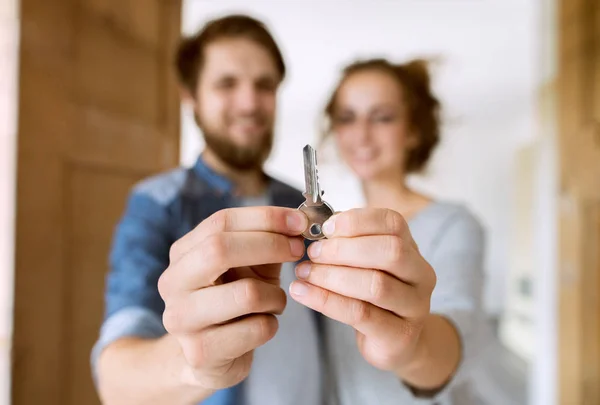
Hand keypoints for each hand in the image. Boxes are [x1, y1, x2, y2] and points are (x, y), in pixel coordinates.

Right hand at [158, 207, 306, 390]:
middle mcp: (173, 283)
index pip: (221, 222)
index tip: (298, 221)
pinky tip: (264, 324)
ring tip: (276, 300)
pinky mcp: (201, 352)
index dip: (264, 218)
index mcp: (182, 254)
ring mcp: (182, 319)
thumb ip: (267, 242)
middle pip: (219, 249)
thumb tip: (298, 221)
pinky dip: (272, 324)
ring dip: (276, 294)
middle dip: (269, 245)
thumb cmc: (234, 303)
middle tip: (297, 250)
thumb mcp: (249, 267)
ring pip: (246, 293)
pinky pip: (256, 329)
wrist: (211, 358)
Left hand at [289, 208, 436, 373]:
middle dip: (343, 249)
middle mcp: (421, 275)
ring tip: (304, 273)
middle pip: (390, 251)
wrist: (394, 342)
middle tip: (312, 253)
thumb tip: (323, 228)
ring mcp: (414, 307)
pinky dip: (326, 301)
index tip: (326, 228)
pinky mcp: (399, 335)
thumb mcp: (366, 266)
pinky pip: (359, 314)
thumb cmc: (373, 298)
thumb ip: (349, 244)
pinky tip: (302, 293)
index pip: (392, 223)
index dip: (357, 221)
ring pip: (375, 285)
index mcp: (412, 249)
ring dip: (332, 276)